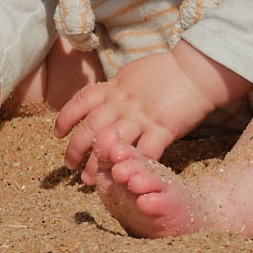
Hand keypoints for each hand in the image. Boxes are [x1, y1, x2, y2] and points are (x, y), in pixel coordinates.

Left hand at [52, 45, 248, 184]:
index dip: (65, 118)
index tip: (57, 134)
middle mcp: (123, 102)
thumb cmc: (165, 71)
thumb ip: (116, 90)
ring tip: (91, 181)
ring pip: (112, 144)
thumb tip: (102, 99)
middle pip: (90, 127)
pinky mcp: (163, 129)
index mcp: (114, 88)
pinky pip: (145, 153)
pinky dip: (135, 167)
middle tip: (70, 166)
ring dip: (99, 165)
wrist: (195, 70)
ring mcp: (142, 116)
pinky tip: (128, 179)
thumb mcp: (131, 75)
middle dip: (76, 149)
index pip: (80, 101)